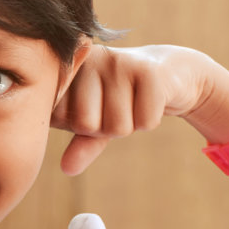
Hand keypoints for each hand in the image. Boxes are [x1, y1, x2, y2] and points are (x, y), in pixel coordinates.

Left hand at [49, 43, 215, 175]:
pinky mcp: (149, 71)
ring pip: (117, 127)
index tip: (96, 106)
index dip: (80, 124)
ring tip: (134, 101)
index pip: (58, 117)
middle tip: (119, 105)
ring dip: (130, 124)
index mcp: (68, 68)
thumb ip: (80, 143)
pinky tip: (151, 99)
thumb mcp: (98, 120)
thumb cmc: (124, 98)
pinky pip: (145, 122)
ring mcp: (119, 62)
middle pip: (86, 125)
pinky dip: (151, 120)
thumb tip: (67, 168)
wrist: (170, 73)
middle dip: (105, 127)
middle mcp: (90, 60)